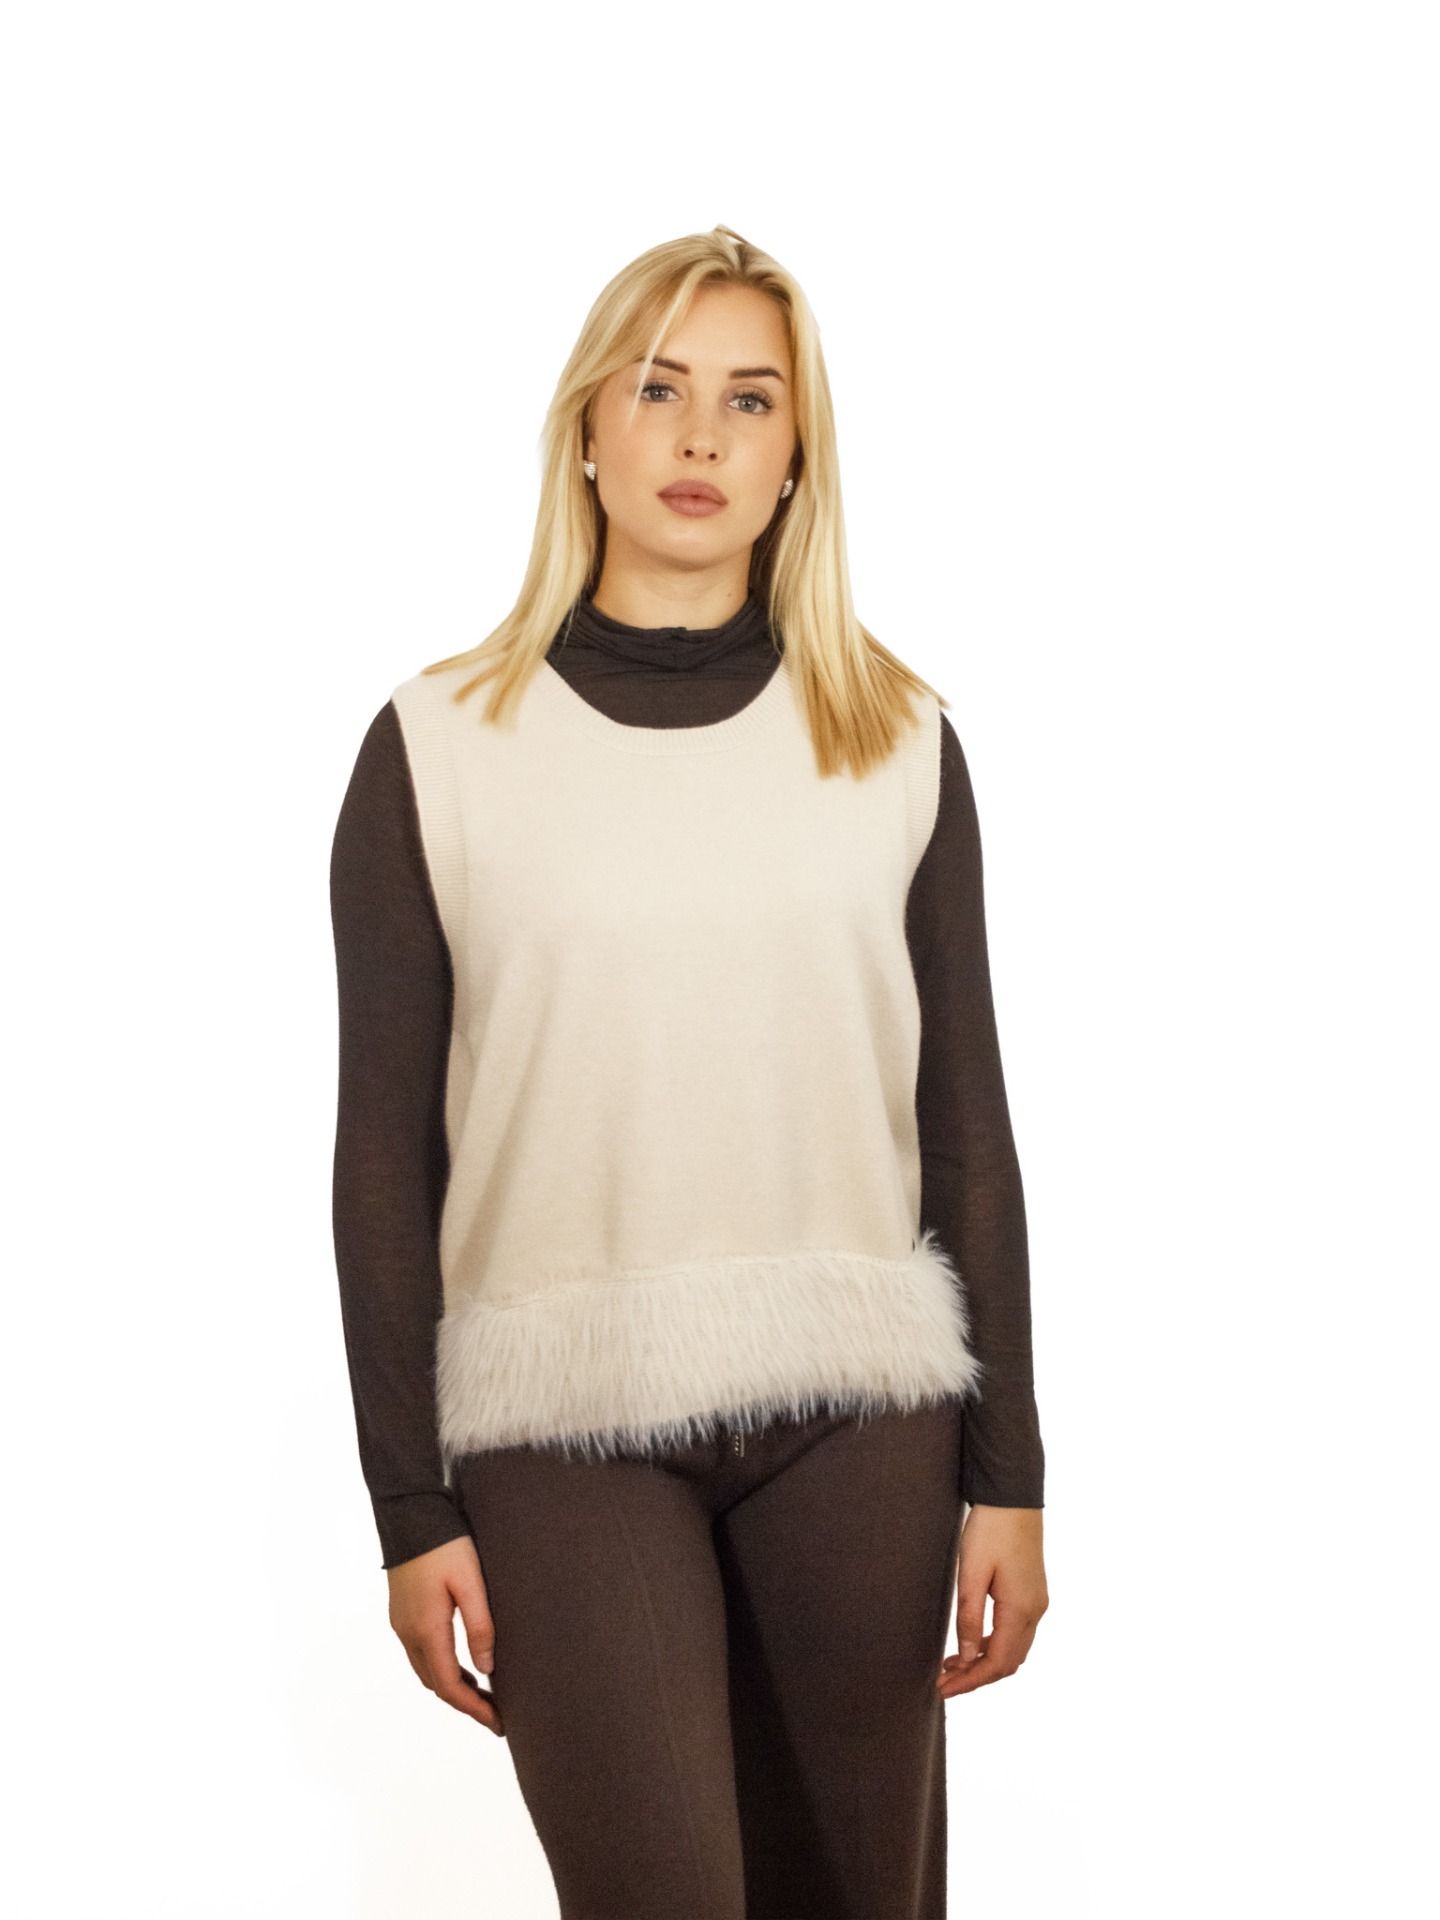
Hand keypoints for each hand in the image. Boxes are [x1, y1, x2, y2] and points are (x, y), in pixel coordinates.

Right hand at [387, 1534, 504, 1735]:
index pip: (450, 1686)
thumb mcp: (471, 1583)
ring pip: (427, 1671)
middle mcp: (408, 1634)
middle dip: (465, 1703)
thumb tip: (487, 1670)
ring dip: (453, 1686)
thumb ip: (480, 1626)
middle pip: (437, 1684)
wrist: (409, 1515)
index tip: (498, 1724)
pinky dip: (442, 1668)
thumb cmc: (446, 1545)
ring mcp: (401, 1625)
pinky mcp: (401, 1614)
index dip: (474, 1709)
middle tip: (496, 1713)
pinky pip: (421, 1654)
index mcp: (427, 1630)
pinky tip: (462, 1663)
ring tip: (484, 1693)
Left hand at [937, 1504, 1046, 1697]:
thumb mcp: (972, 1572)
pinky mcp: (1033, 1593)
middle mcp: (1036, 1611)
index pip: (997, 1662)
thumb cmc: (990, 1529)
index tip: (943, 1689)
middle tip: (943, 1682)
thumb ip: (968, 1616)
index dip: (971, 1681)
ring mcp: (1038, 1602)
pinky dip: (994, 1645)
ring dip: (985, 1662)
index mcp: (1021, 1609)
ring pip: (1014, 1649)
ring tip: (951, 1666)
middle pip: (1008, 1662)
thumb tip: (965, 1658)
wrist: (1014, 1496)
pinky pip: (1016, 1632)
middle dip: (977, 1677)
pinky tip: (971, 1643)